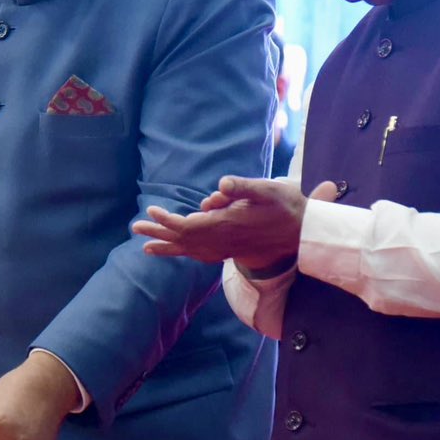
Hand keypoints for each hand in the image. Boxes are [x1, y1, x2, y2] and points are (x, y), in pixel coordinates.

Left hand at [133, 177, 334, 271]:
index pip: (188, 226)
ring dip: (168, 246)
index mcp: (227, 225)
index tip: (150, 210)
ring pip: (191, 250)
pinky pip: (202, 254)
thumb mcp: (268, 189)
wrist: (305, 233)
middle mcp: (223, 241)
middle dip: (159, 233)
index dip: (167, 220)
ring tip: (147, 246)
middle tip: (135, 227)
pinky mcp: (232, 250)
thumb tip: (221, 185)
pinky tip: (180, 251)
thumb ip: (244, 187)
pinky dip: (187, 252)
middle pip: (184, 240)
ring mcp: (227, 248)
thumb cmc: (287, 207)